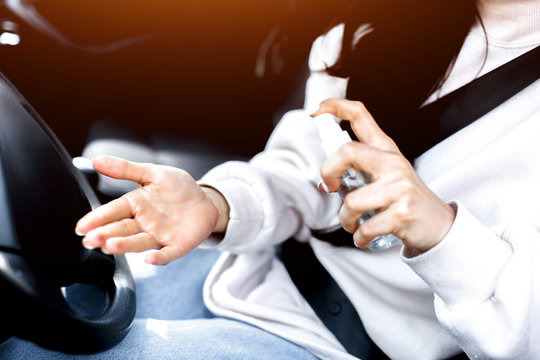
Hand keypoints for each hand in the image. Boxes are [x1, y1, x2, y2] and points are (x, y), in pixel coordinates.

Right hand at [75, 156, 229, 264]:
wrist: (206, 201)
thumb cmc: (178, 188)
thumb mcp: (153, 173)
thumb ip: (125, 169)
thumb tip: (96, 160)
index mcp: (135, 204)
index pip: (112, 211)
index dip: (97, 218)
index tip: (81, 226)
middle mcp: (144, 223)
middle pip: (121, 229)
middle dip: (105, 235)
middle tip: (90, 239)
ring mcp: (159, 236)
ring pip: (139, 242)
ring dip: (125, 245)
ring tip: (110, 246)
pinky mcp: (176, 245)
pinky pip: (167, 253)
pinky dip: (159, 258)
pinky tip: (150, 259)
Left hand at [312, 98, 455, 253]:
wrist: (440, 226)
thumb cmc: (404, 199)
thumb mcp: (387, 174)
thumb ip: (357, 172)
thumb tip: (325, 184)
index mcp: (386, 149)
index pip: (360, 115)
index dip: (336, 107)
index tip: (316, 112)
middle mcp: (393, 163)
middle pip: (348, 151)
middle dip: (327, 172)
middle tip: (330, 188)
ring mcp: (400, 187)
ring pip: (351, 201)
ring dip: (345, 219)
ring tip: (353, 224)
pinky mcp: (403, 214)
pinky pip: (365, 228)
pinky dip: (359, 238)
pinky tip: (364, 237)